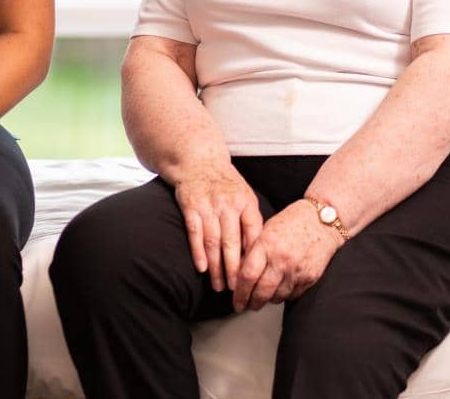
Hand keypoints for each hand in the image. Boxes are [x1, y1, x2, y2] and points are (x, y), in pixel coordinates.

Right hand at [172, 166, 263, 292]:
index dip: (253, 258)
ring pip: (214, 241)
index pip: (253, 234)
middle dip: (235, 270)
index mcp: (246, 202)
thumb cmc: (225, 183)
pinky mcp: (190, 206)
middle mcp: (228, 204)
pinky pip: (195, 232)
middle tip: (237, 290)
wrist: (198, 160)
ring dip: (216, 267)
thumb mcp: (245, 196)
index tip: (255, 278)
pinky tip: (201, 268)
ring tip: (218, 286)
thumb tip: (259, 251)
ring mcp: (208, 205)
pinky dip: (198, 252)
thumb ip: (251, 220)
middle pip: (232, 243)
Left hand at [233, 199, 342, 311]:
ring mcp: (297, 270)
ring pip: (276, 297)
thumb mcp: (267, 229)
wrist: (323, 221)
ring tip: (262, 296)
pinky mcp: (310, 278)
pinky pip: (292, 295)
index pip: (247, 276)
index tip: (236, 301)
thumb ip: (253, 250)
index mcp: (267, 244)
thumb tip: (239, 273)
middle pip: (261, 292)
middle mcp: (281, 259)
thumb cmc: (293, 221)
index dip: (239, 293)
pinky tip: (280, 289)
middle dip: (251, 303)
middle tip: (246, 306)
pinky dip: (283, 295)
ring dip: (267, 300)